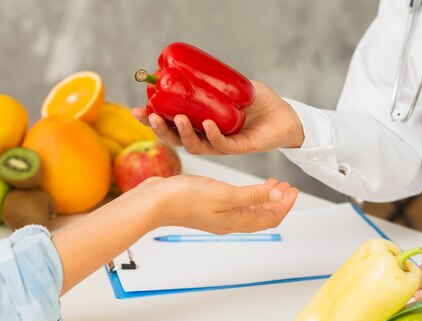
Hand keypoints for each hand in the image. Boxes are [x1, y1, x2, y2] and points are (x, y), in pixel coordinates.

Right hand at [131, 80, 304, 155]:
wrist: (284, 115)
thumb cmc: (258, 101)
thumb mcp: (231, 86)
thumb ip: (213, 82)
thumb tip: (190, 71)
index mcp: (199, 123)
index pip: (171, 124)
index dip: (152, 119)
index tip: (137, 109)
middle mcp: (206, 137)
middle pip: (176, 138)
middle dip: (159, 129)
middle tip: (149, 117)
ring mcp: (220, 145)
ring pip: (194, 145)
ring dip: (182, 133)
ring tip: (175, 118)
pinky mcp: (237, 149)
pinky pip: (221, 145)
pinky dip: (213, 135)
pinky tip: (208, 124)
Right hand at [138, 175, 298, 233]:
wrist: (155, 203)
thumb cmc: (186, 199)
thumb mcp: (225, 195)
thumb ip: (251, 196)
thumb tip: (276, 198)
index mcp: (236, 221)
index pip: (269, 218)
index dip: (285, 205)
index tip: (293, 189)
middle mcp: (228, 221)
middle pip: (261, 215)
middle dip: (276, 201)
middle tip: (285, 186)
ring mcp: (216, 215)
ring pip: (248, 209)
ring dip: (261, 197)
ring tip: (269, 184)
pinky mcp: (206, 207)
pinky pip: (234, 204)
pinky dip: (245, 195)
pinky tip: (242, 185)